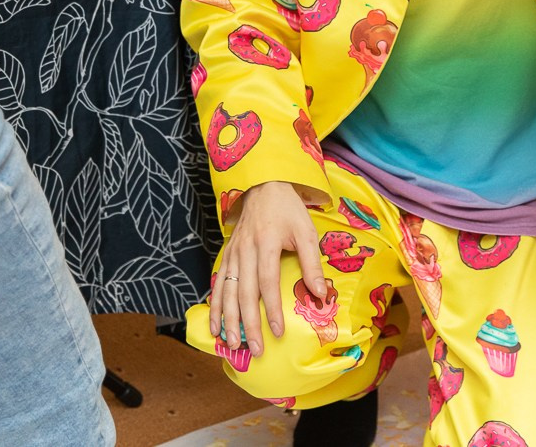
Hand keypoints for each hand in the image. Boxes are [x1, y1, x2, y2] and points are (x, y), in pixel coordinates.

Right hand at [210, 180, 325, 355]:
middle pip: (245, 292)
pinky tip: (215, 325)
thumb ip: (312, 264)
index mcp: (267, 242)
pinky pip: (218, 284)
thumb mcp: (306, 231)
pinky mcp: (227, 255)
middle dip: (249, 323)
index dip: (272, 308)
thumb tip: (320, 295)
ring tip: (232, 343)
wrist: (263, 185)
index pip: (267, 282)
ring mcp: (233, 253)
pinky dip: (215, 306)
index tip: (277, 331)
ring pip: (228, 291)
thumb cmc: (288, 210)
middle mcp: (246, 250)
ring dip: (229, 319)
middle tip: (255, 349)